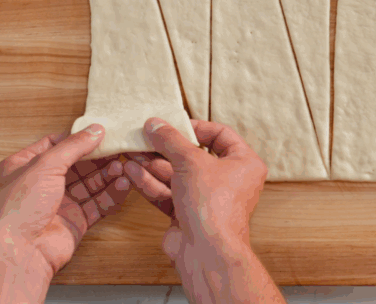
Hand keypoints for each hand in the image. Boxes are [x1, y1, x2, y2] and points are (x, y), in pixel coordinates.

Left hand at [0, 125, 129, 303]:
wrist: (20, 252)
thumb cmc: (19, 208)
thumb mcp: (45, 166)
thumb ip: (73, 146)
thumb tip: (96, 129)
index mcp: (23, 167)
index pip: (54, 145)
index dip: (77, 138)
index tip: (101, 132)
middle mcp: (40, 185)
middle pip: (76, 165)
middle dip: (98, 158)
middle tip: (119, 149)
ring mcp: (58, 204)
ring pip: (89, 184)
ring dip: (107, 175)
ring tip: (123, 168)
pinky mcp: (74, 221)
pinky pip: (97, 204)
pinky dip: (110, 195)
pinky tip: (122, 185)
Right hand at [124, 118, 283, 303]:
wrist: (206, 252)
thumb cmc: (212, 205)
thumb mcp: (191, 161)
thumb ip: (171, 140)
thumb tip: (156, 124)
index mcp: (244, 163)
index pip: (220, 135)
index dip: (195, 127)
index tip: (173, 124)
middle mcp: (228, 180)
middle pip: (193, 156)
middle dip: (166, 148)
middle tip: (145, 138)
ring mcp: (207, 199)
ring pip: (177, 175)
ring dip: (153, 164)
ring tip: (131, 152)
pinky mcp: (188, 214)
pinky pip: (168, 193)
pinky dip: (151, 183)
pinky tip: (132, 172)